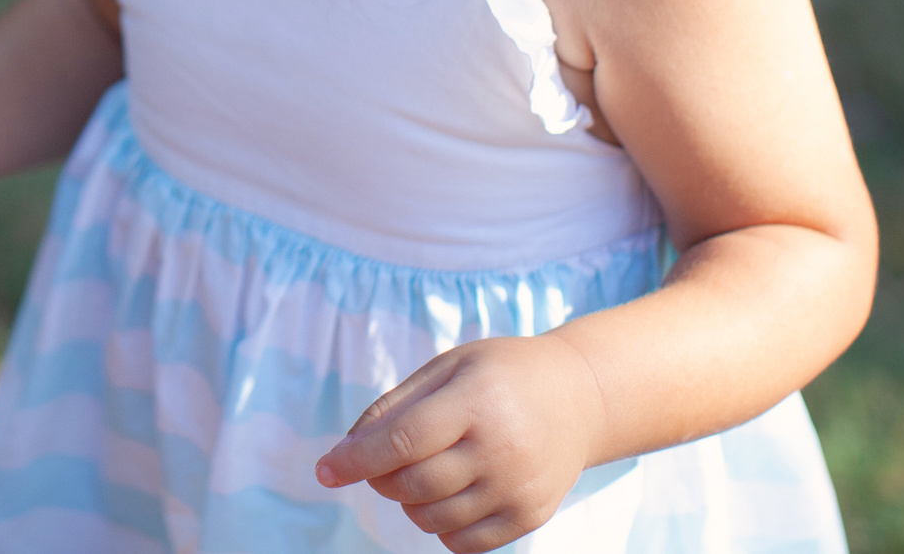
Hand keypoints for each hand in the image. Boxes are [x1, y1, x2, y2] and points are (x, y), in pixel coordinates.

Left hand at [314, 334, 609, 552]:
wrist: (580, 397)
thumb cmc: (500, 375)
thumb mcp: (447, 367)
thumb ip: (396, 405)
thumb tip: (348, 448)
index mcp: (476, 401)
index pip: (402, 442)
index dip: (355, 460)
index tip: (324, 471)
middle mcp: (501, 448)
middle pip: (412, 485)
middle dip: (380, 478)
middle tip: (383, 460)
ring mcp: (518, 487)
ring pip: (432, 519)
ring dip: (408, 502)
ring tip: (423, 471)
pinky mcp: (529, 516)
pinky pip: (463, 543)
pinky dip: (440, 525)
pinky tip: (448, 494)